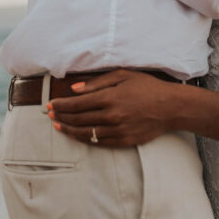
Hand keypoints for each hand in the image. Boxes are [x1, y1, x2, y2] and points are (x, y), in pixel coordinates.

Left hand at [48, 69, 176, 147]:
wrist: (169, 107)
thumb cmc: (147, 87)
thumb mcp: (124, 75)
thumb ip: (98, 82)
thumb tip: (75, 89)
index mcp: (110, 97)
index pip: (77, 104)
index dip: (61, 105)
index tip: (50, 104)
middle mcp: (111, 115)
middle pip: (78, 119)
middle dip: (61, 116)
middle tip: (49, 115)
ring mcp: (117, 130)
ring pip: (86, 133)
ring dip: (69, 130)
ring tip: (58, 126)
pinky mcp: (123, 142)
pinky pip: (98, 142)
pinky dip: (85, 139)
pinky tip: (77, 135)